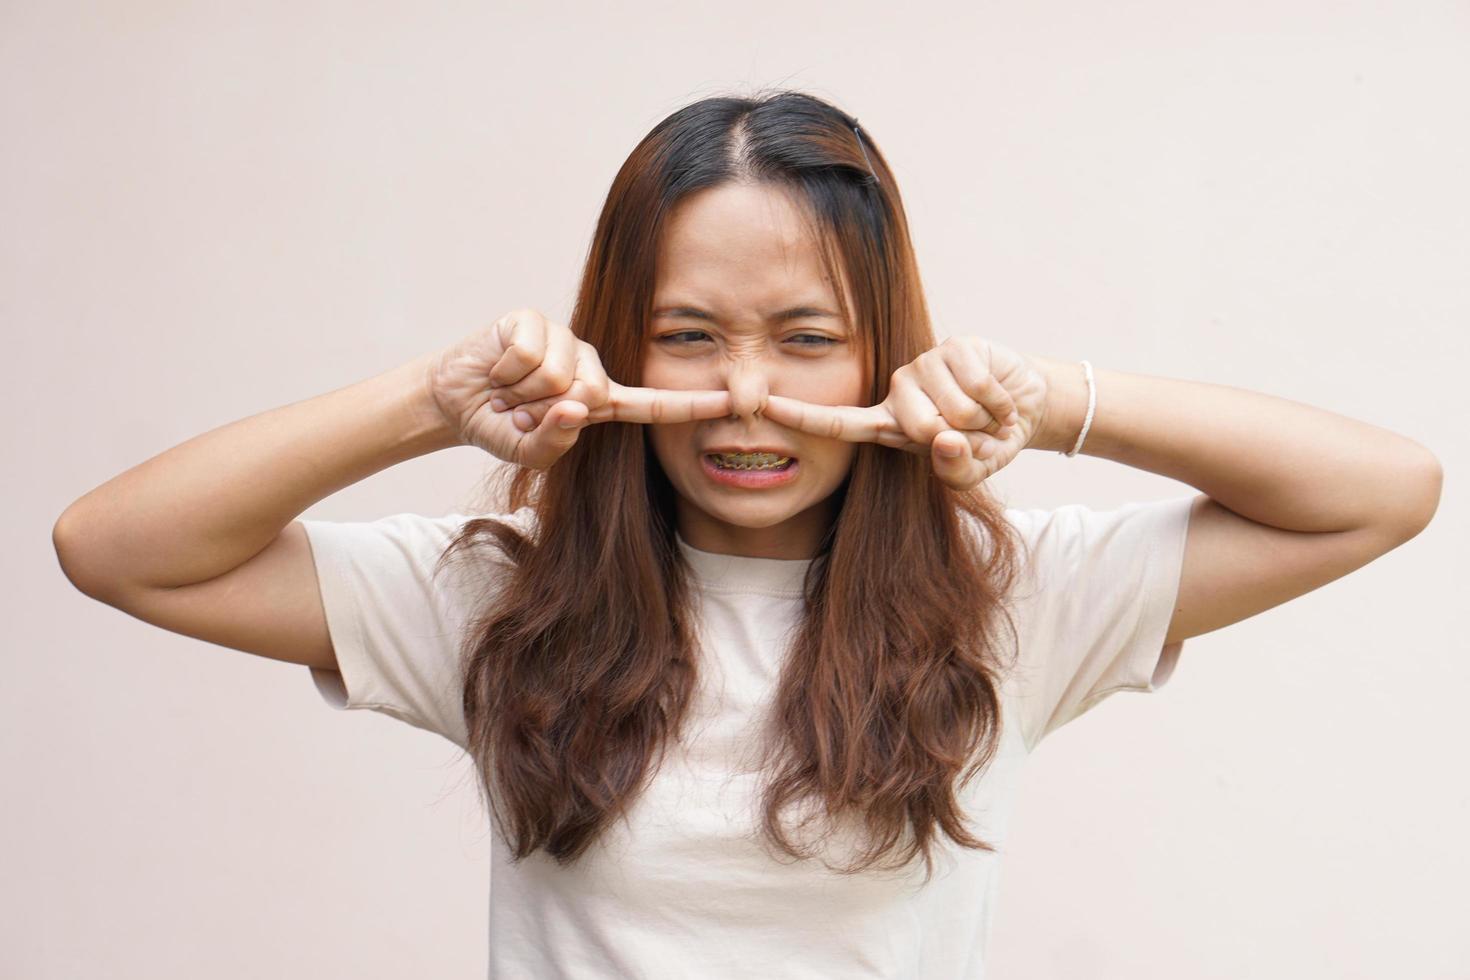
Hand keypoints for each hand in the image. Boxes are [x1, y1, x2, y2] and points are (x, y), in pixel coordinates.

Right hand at [427, 309, 732, 468]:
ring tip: (508, 390)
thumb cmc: (500, 427)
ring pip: (559, 374)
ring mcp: (565, 339)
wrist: (454, 400)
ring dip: (522, 392)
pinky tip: (498, 370)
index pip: (654, 406)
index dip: (694, 404)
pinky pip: (530, 352)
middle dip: (545, 411)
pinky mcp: (534, 319)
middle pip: (591, 393)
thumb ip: (553, 442)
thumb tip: (573, 407)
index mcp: (601, 401)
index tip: (735, 402)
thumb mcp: (529, 451)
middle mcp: (590, 366)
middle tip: (520, 410)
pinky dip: (506, 372)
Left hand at [760, 336, 1048, 488]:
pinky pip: (978, 387)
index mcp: (888, 424)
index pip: (838, 422)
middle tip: (974, 435)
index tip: (763, 406)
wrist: (1026, 405)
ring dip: (985, 422)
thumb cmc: (987, 441)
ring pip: (955, 410)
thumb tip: (944, 440)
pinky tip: (1000, 399)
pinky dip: (1000, 404)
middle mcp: (898, 392)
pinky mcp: (954, 346)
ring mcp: (922, 365)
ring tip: (987, 416)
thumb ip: (958, 471)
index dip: (802, 416)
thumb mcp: (975, 469)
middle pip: (920, 427)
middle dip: (962, 441)